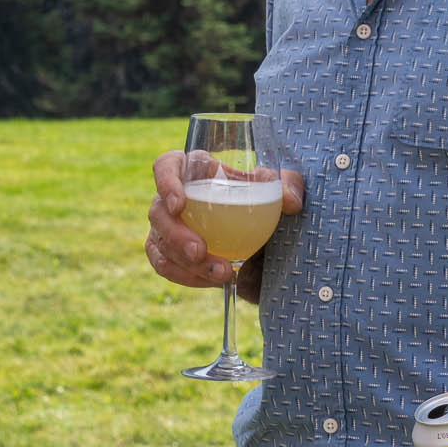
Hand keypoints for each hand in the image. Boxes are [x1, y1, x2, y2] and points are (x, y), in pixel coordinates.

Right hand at [144, 149, 303, 289]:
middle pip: (158, 212)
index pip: (166, 166)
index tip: (179, 204)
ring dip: (185, 263)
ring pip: (159, 244)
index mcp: (194, 170)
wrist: (258, 235)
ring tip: (221, 274)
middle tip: (200, 251)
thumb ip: (288, 186)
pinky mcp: (168, 251)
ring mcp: (166, 226)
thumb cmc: (260, 200)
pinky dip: (185, 276)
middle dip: (176, 235)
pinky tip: (211, 280)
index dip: (166, 183)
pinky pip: (164, 265)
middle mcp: (173, 196)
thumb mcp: (278, 189)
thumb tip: (289, 201)